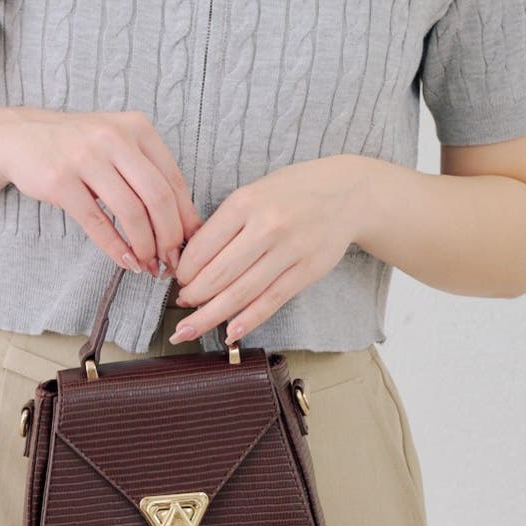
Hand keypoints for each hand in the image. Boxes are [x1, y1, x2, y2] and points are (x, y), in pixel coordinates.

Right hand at [0, 106, 201, 275]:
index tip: (190, 245)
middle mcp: (114, 138)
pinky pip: (96, 222)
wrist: (21, 137)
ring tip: (149, 265)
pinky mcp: (60, 180)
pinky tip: (126, 261)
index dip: (186, 218)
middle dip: (170, 237)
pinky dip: (115, 247)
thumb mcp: (119, 145)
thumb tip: (186, 225)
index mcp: (138, 128)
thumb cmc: (80, 148)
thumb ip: (149, 174)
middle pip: (158, 197)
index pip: (174, 180)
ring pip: (131, 212)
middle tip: (171, 261)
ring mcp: (86, 157)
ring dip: (145, 246)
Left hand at [169, 155, 369, 343]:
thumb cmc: (293, 191)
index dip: (185, 270)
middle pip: (218, 274)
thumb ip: (226, 221)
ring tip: (190, 328)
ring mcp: (289, 250)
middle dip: (193, 296)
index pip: (203, 246)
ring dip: (210, 315)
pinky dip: (248, 321)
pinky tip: (229, 333)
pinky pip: (271, 301)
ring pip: (241, 293)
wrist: (347, 192)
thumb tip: (193, 259)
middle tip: (181, 306)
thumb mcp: (254, 191)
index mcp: (245, 201)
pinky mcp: (308, 271)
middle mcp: (266, 226)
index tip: (178, 280)